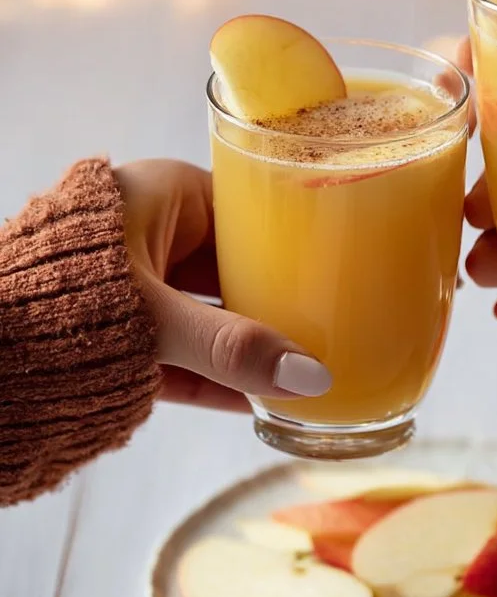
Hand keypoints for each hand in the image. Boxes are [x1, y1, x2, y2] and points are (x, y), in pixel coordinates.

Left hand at [116, 160, 330, 410]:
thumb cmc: (61, 304)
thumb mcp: (157, 322)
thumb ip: (234, 350)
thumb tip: (313, 379)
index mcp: (161, 194)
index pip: (247, 207)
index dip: (292, 236)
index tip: (335, 265)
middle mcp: (150, 233)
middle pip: (234, 265)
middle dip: (276, 299)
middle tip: (332, 325)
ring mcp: (135, 286)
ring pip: (210, 313)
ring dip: (249, 344)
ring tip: (302, 370)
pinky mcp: (120, 336)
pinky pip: (183, 353)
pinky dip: (215, 376)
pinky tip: (258, 401)